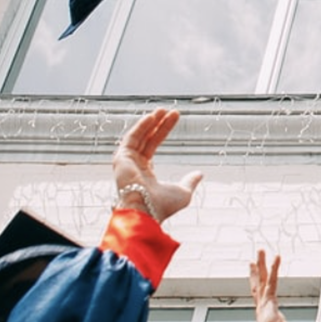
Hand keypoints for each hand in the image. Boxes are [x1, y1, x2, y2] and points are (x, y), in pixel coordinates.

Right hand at [112, 108, 203, 222]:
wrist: (147, 212)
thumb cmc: (162, 206)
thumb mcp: (182, 192)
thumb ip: (189, 181)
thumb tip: (199, 174)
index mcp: (144, 173)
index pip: (152, 146)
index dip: (162, 131)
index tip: (173, 118)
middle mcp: (133, 166)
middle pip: (146, 139)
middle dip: (158, 124)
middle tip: (170, 111)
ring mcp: (126, 162)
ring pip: (138, 137)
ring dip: (149, 122)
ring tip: (162, 110)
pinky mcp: (121, 160)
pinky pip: (130, 139)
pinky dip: (140, 127)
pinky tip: (151, 117)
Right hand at [249, 250, 319, 321]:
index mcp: (270, 319)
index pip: (265, 300)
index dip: (263, 291)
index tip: (262, 284)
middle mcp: (264, 310)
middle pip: (259, 286)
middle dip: (258, 273)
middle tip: (254, 261)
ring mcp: (264, 304)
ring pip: (263, 280)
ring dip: (262, 264)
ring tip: (260, 251)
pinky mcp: (268, 301)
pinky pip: (272, 281)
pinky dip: (274, 268)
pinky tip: (277, 257)